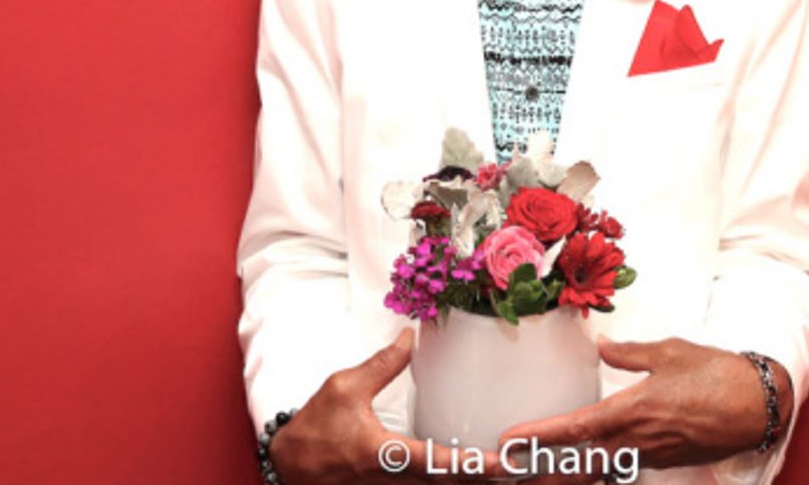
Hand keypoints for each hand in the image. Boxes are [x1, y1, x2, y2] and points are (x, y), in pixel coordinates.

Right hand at [270, 329, 504, 483]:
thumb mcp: (344, 388)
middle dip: (483, 481)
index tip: (506, 464)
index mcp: (385, 455)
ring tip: (504, 475)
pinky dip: (447, 484)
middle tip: (522, 471)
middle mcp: (392, 481)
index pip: (439, 463)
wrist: (287, 466)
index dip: (475, 465)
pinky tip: (468, 476)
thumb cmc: (314, 428)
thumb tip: (409, 337)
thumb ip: (382, 366)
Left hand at [496, 336, 792, 482]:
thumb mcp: (667, 351)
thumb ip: (629, 353)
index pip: (575, 429)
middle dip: (540, 470)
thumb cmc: (715, 373)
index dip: (540, 436)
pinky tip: (582, 464)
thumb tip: (603, 347)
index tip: (510, 440)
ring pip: (598, 471)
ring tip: (533, 471)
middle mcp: (636, 442)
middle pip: (578, 465)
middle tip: (505, 469)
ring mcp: (651, 456)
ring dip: (565, 473)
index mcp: (632, 412)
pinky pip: (620, 468)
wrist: (758, 405)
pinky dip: (595, 469)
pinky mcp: (664, 460)